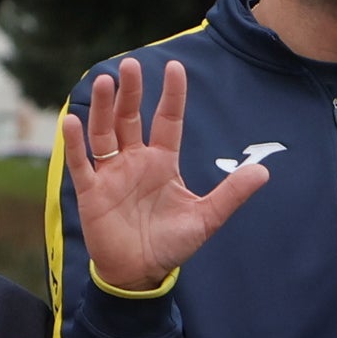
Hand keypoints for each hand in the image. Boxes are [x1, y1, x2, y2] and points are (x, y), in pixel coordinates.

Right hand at [64, 57, 268, 293]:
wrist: (141, 273)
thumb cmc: (171, 244)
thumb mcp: (206, 218)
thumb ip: (231, 193)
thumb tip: (264, 171)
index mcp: (162, 163)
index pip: (167, 120)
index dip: (171, 95)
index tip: (175, 67)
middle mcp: (135, 161)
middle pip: (131, 119)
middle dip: (131, 92)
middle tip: (131, 64)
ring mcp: (111, 174)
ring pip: (105, 133)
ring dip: (103, 108)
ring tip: (104, 81)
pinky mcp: (91, 191)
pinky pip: (82, 163)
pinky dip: (76, 144)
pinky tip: (72, 121)